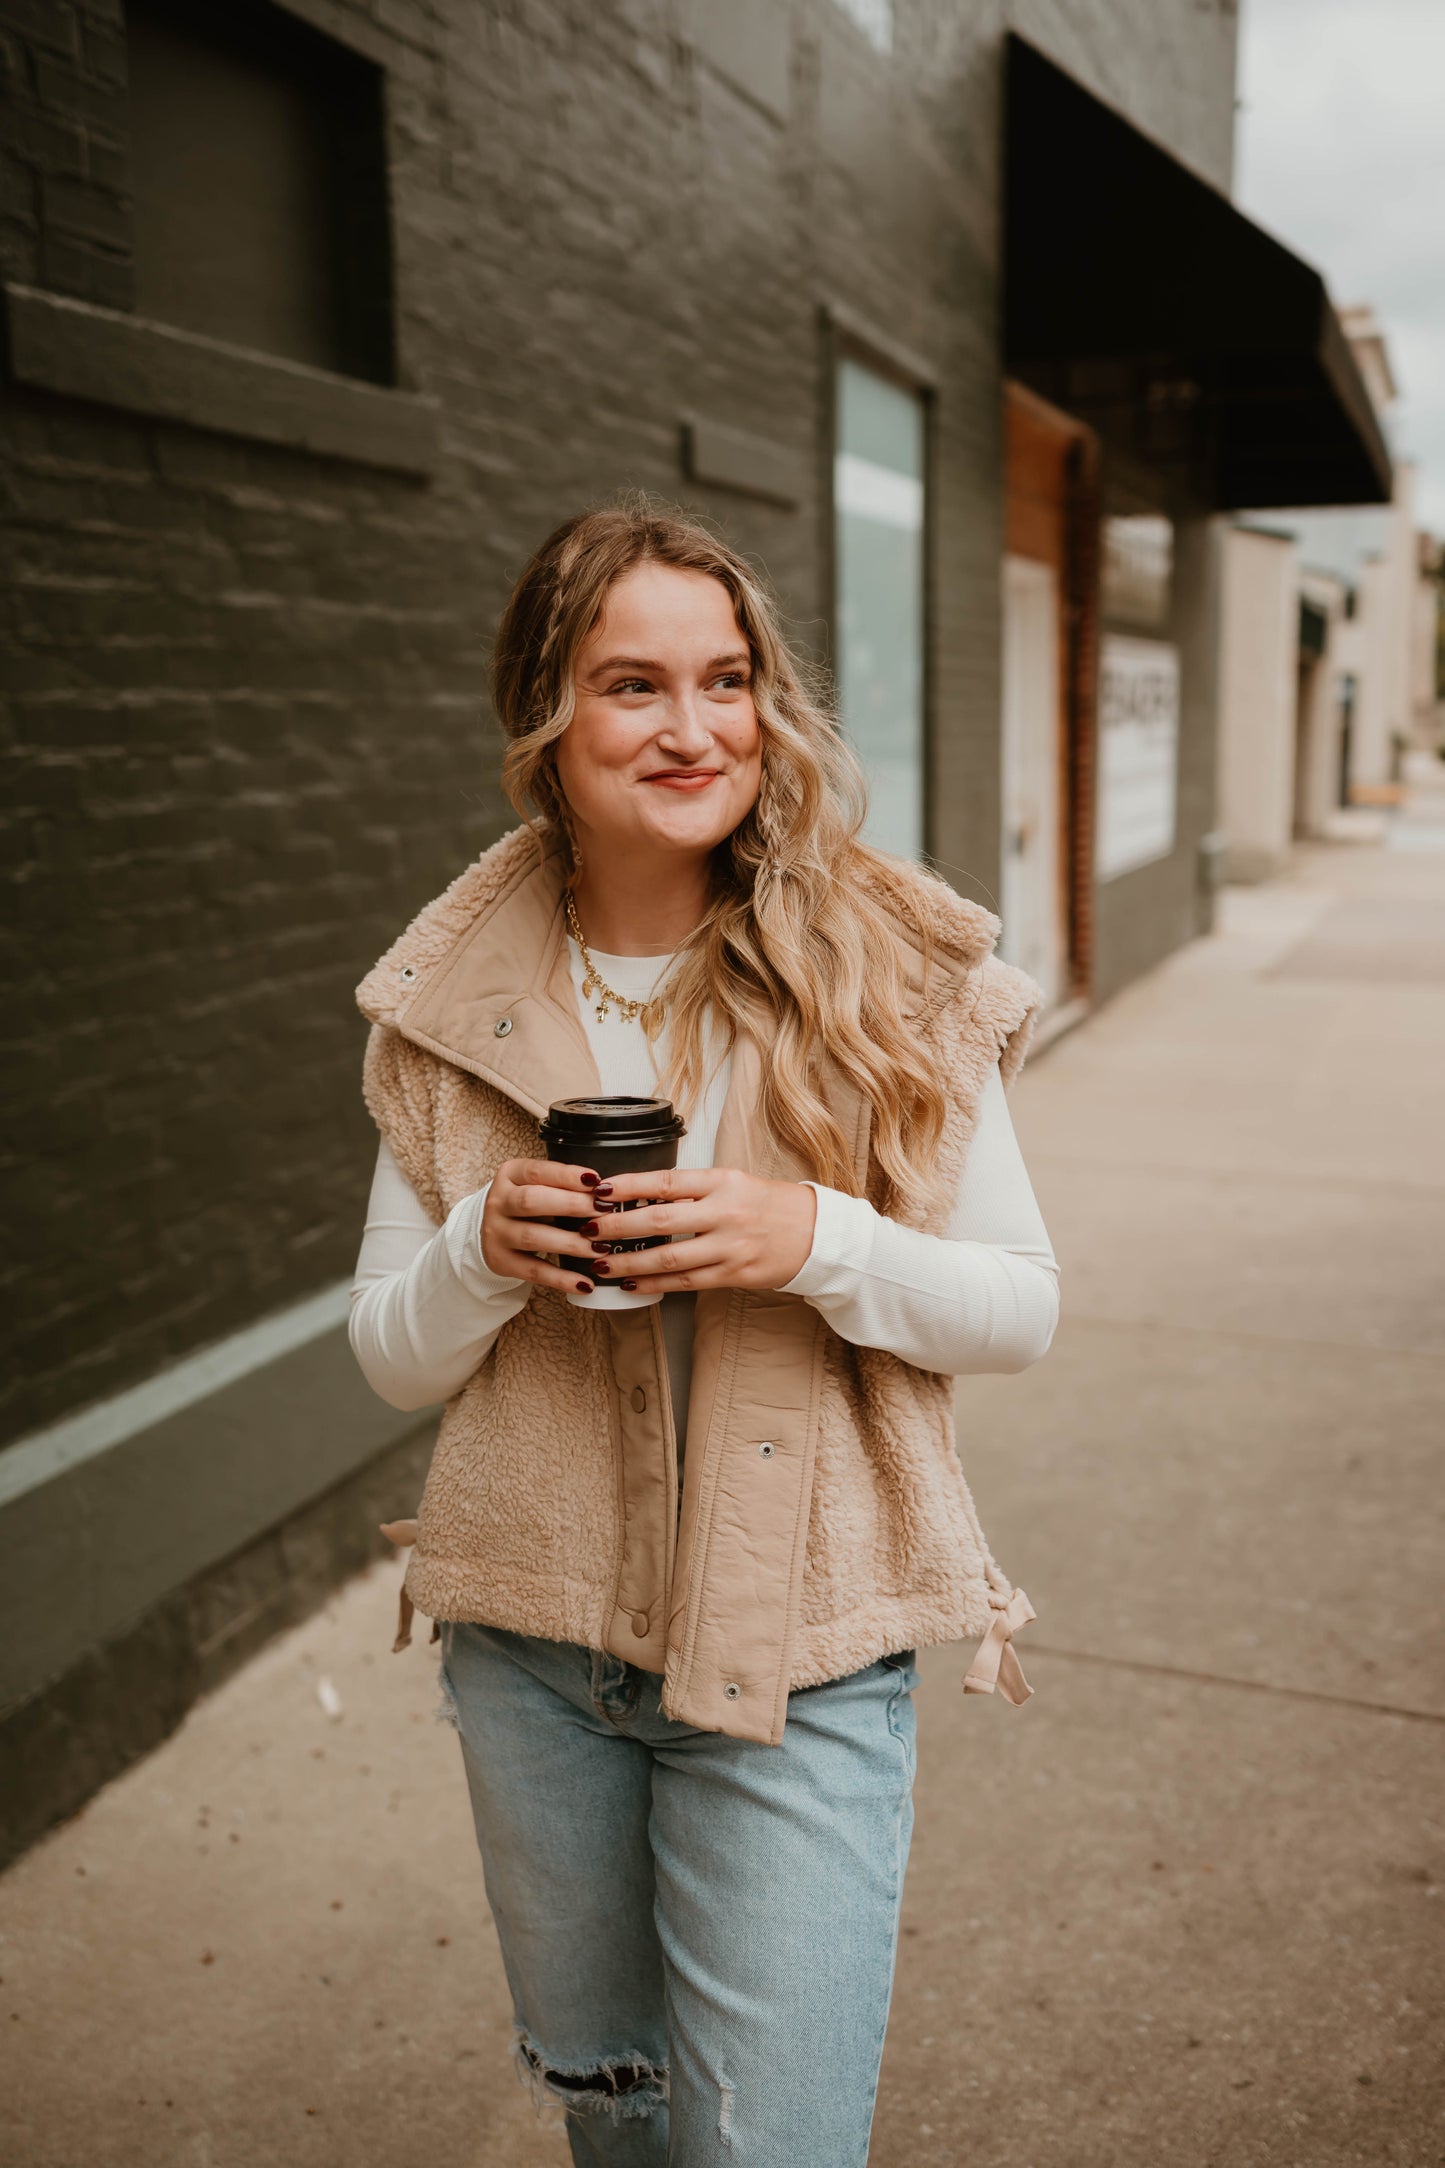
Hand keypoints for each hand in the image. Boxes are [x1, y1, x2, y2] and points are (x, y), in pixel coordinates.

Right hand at [480, 1158, 610, 1296]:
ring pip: (533, 1237)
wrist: (493, 1229)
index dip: (567, 1175)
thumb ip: (564, 1185)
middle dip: (571, 1205)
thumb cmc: (529, 1203)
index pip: (537, 1171)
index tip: (596, 1180)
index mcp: (510, 1174)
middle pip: (532, 1201)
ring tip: (601, 1248)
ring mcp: (496, 1232)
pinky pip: (534, 1271)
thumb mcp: (538, 1184)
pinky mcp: (500, 1261)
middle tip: (604, 1210)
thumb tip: (606, 1192)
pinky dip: (561, 1279)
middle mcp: (498, 1201)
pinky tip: (586, 1284)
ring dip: (571, 1243)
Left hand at [580, 1165, 817, 1292]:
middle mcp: (725, 1212)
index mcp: (723, 1182)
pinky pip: (686, 1282)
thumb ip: (692, 1189)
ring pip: (669, 1258)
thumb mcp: (733, 1182)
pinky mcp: (734, 1274)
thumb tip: (641, 1195)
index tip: (600, 1190)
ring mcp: (730, 1247)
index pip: (667, 1182)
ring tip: (600, 1263)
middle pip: (660, 1221)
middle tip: (586, 1229)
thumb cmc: (769, 1204)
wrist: (815, 1233)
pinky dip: (654, 1284)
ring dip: (629, 1263)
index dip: (630, 1186)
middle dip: (617, 1227)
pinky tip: (631, 1285)